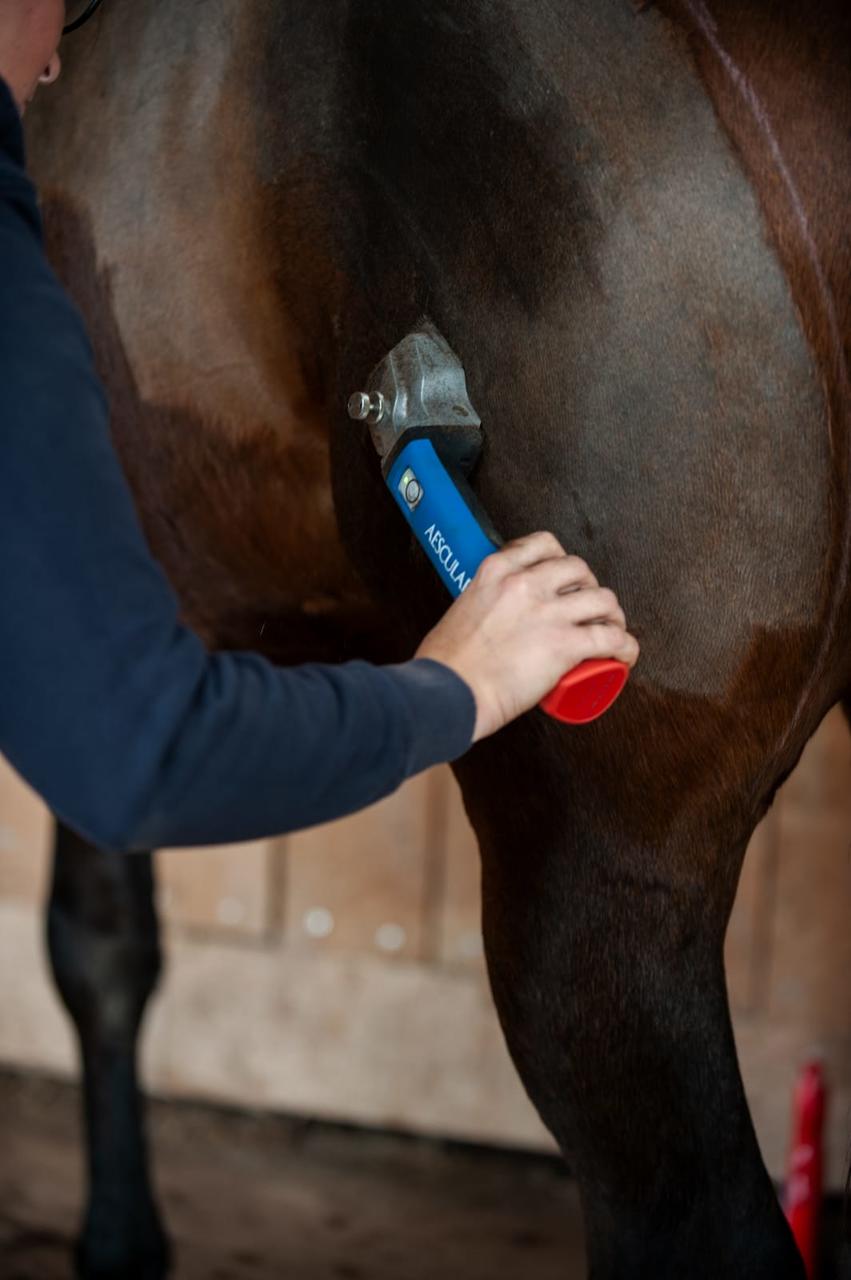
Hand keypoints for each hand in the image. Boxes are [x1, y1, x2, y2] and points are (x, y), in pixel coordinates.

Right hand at [415, 532, 638, 740]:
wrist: (448, 693)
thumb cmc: (445, 664)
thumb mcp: (460, 610)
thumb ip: (478, 606)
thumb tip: (490, 619)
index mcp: (496, 572)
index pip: (543, 544)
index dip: (562, 559)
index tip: (564, 576)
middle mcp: (525, 584)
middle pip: (579, 569)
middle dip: (589, 586)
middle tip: (588, 608)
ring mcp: (547, 613)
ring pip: (603, 599)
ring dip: (612, 615)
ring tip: (610, 630)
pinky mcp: (564, 644)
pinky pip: (611, 638)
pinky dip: (626, 647)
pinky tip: (625, 655)